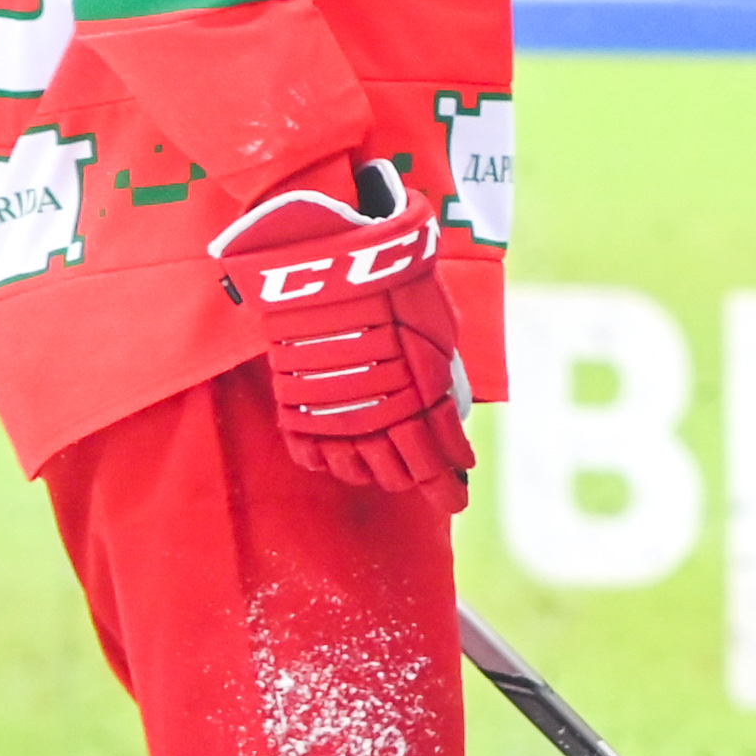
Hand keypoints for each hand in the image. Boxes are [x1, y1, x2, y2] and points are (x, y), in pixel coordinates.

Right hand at [209, 162, 475, 511]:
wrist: (332, 260)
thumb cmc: (394, 284)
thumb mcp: (437, 330)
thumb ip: (442, 376)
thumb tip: (449, 411)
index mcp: (423, 397)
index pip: (438, 457)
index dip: (448, 483)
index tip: (458, 495)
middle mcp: (379, 414)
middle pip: (399, 471)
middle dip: (417, 480)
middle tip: (427, 481)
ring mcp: (335, 413)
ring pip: (357, 470)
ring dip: (376, 474)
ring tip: (386, 471)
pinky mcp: (298, 405)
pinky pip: (312, 454)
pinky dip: (330, 462)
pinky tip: (341, 462)